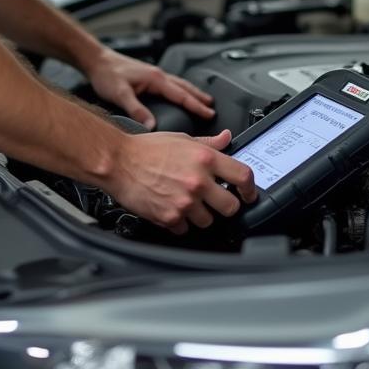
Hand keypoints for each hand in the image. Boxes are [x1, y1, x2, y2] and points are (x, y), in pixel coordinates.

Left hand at [83, 48, 214, 127]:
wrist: (96, 60)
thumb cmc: (106, 74)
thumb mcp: (120, 94)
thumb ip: (136, 110)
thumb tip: (151, 125)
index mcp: (155, 79)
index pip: (181, 94)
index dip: (196, 105)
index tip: (209, 113)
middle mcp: (157, 75)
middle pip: (185, 87)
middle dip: (200, 97)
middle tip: (212, 107)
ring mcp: (153, 74)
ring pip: (179, 84)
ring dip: (192, 92)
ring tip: (202, 100)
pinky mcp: (147, 75)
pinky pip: (170, 83)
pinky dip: (180, 89)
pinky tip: (178, 93)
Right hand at [105, 129, 257, 232]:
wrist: (118, 161)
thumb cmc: (146, 149)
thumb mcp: (181, 139)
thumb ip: (208, 143)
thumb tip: (226, 139)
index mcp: (204, 159)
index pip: (243, 176)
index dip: (250, 188)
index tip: (248, 193)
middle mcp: (198, 181)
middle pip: (231, 207)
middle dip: (225, 205)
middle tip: (216, 200)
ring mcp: (185, 202)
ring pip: (208, 221)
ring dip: (201, 215)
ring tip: (187, 201)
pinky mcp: (170, 218)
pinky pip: (185, 229)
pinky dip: (180, 222)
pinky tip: (172, 207)